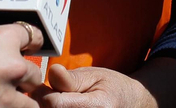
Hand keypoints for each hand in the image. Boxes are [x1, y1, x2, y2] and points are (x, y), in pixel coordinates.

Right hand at [0, 23, 44, 107]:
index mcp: (2, 39)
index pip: (33, 37)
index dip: (28, 45)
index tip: (26, 50)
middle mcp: (11, 66)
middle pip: (34, 74)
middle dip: (22, 80)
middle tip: (5, 83)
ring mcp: (5, 97)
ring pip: (30, 104)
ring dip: (18, 102)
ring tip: (0, 101)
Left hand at [36, 64, 165, 107]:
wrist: (133, 106)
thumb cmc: (113, 89)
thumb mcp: (96, 76)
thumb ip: (72, 78)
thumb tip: (52, 72)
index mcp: (98, 107)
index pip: (54, 104)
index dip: (43, 93)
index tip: (43, 86)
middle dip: (44, 104)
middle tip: (49, 95)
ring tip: (60, 102)